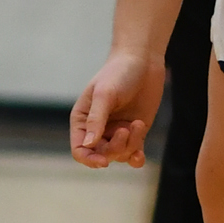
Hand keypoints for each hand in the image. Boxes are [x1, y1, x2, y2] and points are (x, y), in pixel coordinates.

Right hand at [70, 50, 164, 168]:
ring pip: (119, 155)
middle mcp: (97, 129)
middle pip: (101, 154)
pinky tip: (140, 156)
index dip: (89, 159)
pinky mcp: (134, 132)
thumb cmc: (119, 73)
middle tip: (126, 130)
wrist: (143, 61)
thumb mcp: (105, 94)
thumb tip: (88, 145)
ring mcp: (116, 131)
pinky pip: (133, 153)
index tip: (104, 161)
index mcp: (82, 119)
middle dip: (114, 148)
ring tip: (138, 124)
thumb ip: (96, 119)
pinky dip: (136, 158)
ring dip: (130, 145)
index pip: (80, 149)